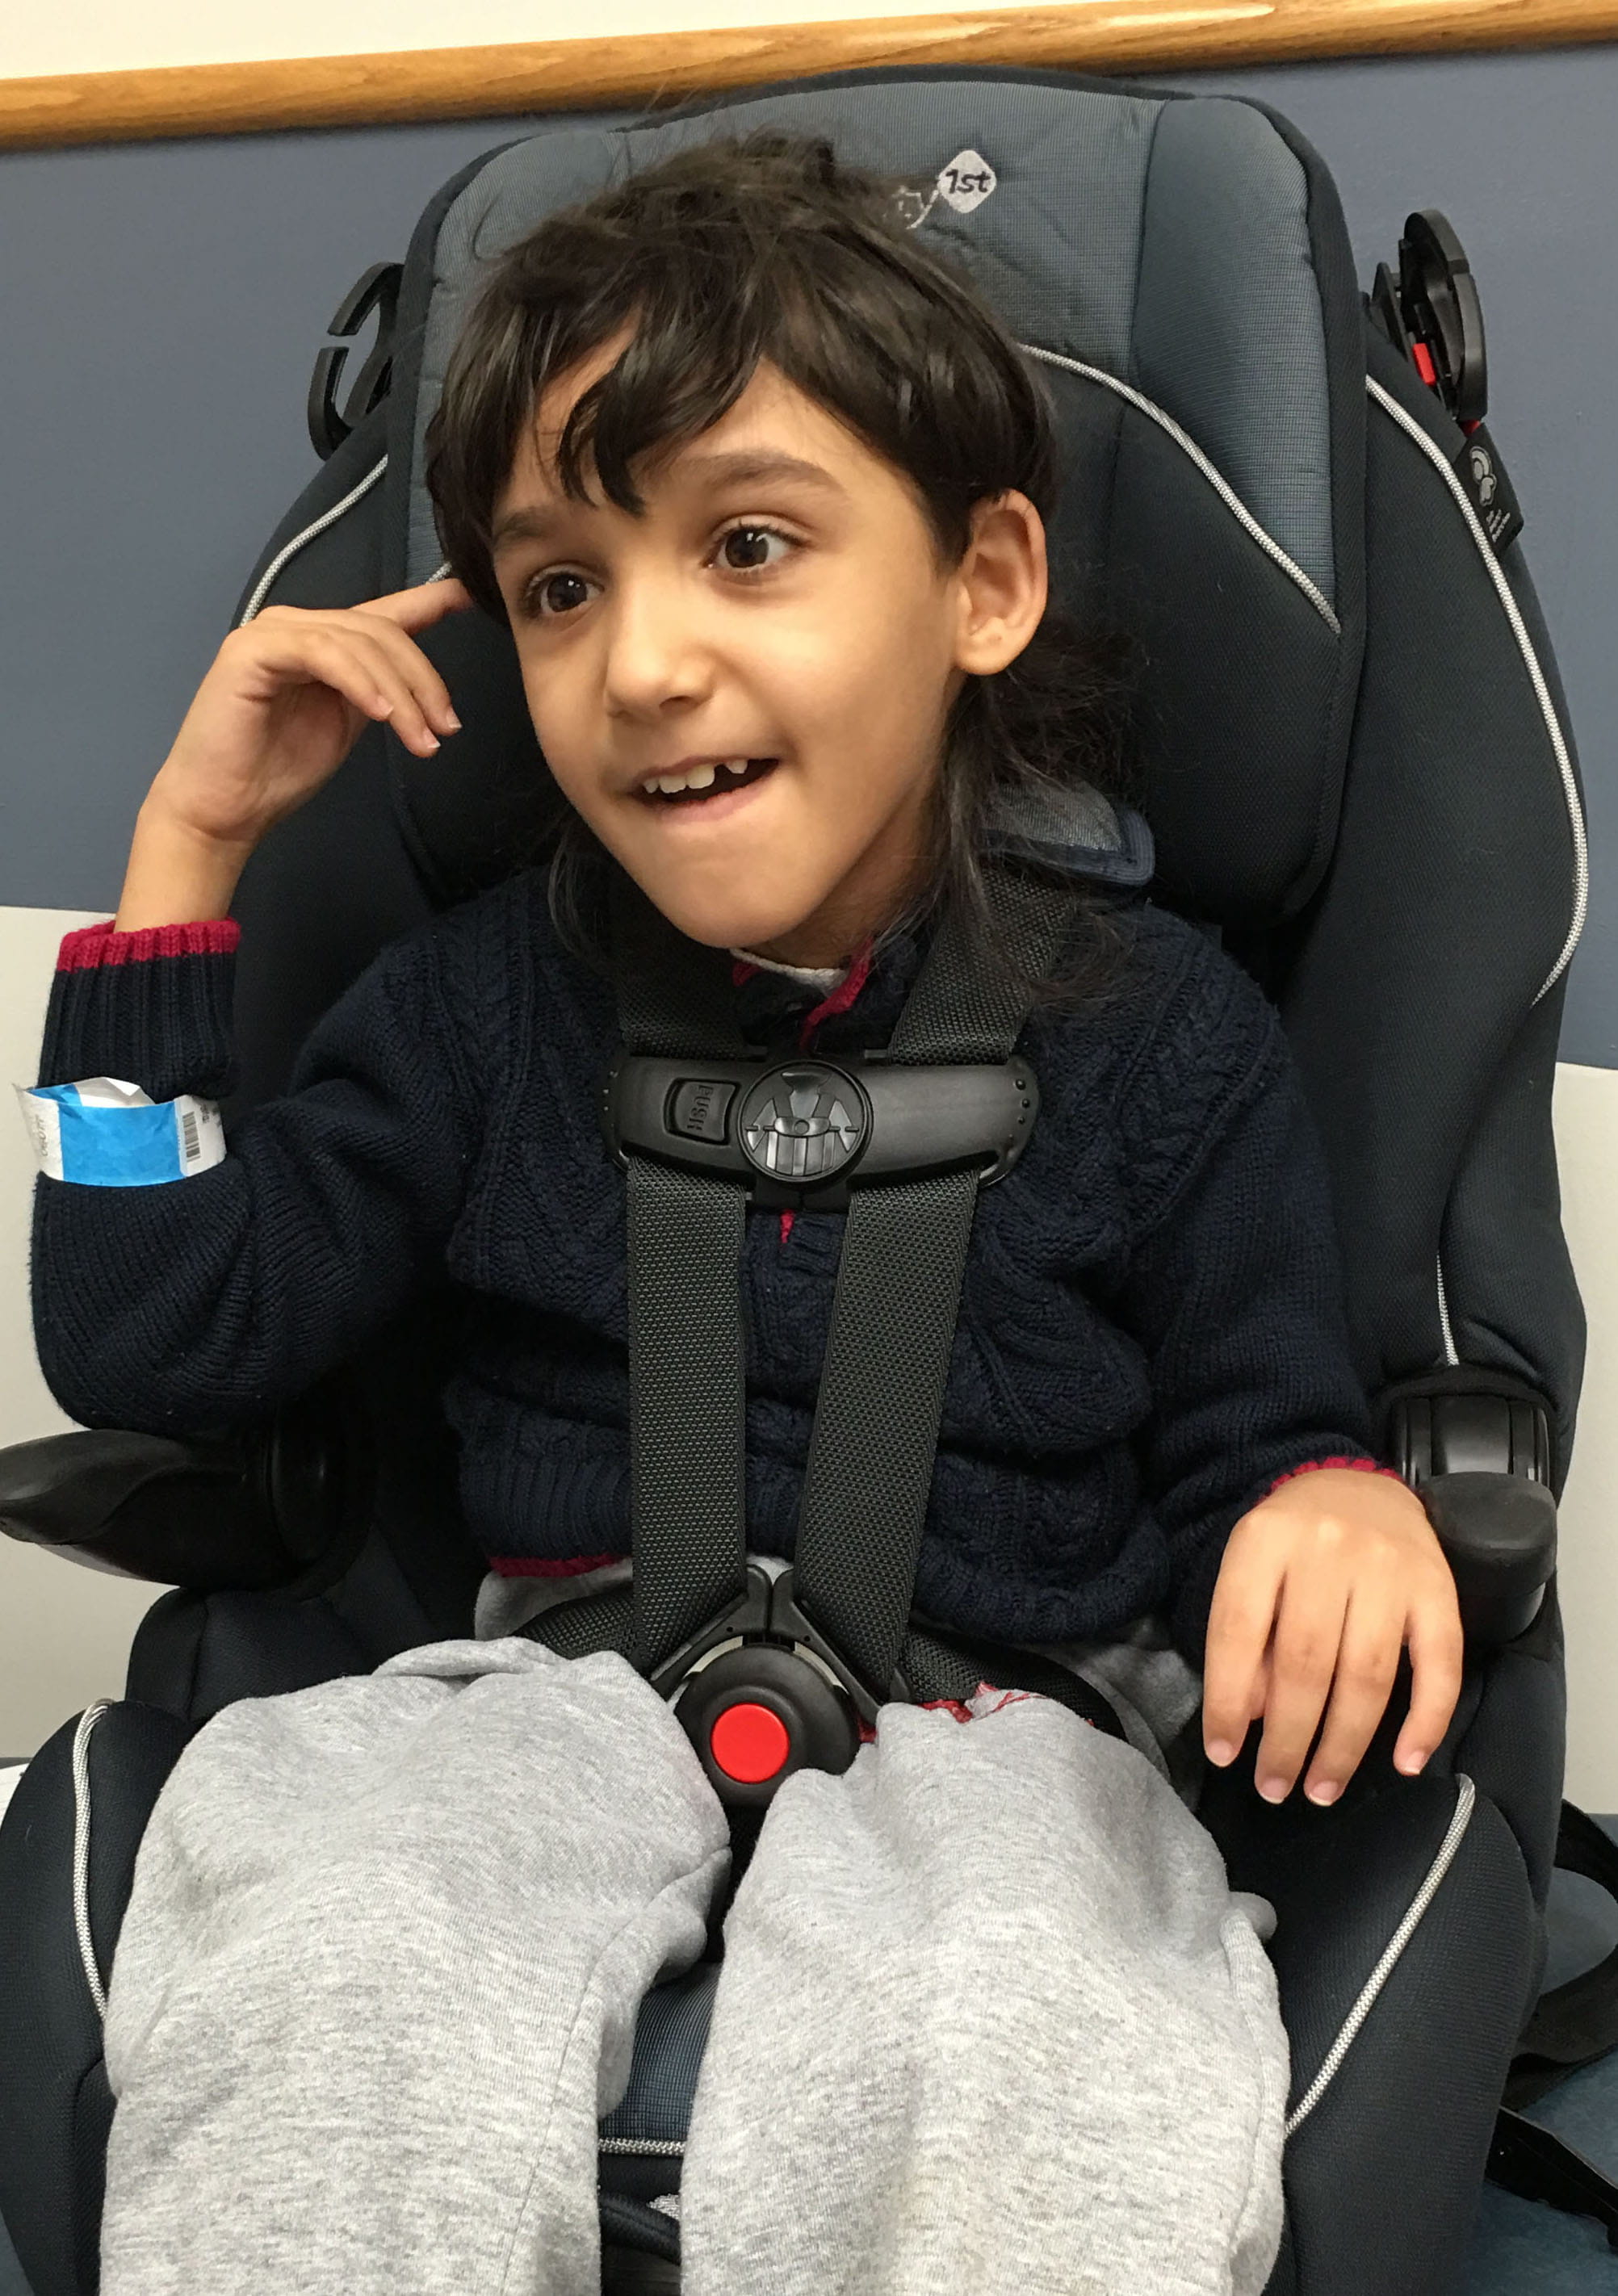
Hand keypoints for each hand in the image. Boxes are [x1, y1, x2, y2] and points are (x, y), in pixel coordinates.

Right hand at [116, 579, 472, 927]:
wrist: (224, 810)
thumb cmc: (277, 772)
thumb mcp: (347, 724)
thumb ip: (377, 692)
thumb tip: (421, 683)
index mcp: (322, 642)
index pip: (382, 614)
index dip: (429, 601)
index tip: (468, 597)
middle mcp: (296, 626)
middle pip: (381, 631)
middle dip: (423, 680)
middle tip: (445, 728)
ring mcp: (272, 633)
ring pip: (358, 642)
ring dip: (400, 692)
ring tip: (419, 738)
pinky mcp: (251, 651)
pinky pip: (323, 653)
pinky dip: (360, 681)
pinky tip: (382, 713)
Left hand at [1201, 1468, 1462, 1804]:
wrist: (1360, 1485)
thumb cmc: (1295, 1541)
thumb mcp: (1251, 1570)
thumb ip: (1245, 1639)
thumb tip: (1250, 1720)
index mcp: (1265, 1539)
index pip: (1237, 1631)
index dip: (1227, 1701)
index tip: (1224, 1755)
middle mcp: (1328, 1548)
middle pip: (1305, 1663)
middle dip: (1287, 1739)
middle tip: (1275, 1788)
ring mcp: (1389, 1568)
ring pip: (1366, 1675)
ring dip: (1344, 1745)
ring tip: (1322, 1789)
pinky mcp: (1438, 1588)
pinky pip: (1439, 1665)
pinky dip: (1425, 1721)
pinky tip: (1404, 1762)